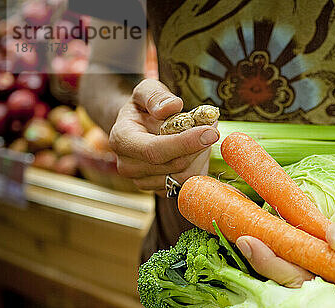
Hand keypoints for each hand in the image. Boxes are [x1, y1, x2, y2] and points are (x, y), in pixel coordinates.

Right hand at [109, 78, 219, 195]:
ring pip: (184, 177)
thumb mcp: (146, 90)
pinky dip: (198, 166)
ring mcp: (143, 182)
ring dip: (201, 156)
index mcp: (122, 140)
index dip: (185, 143)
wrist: (139, 126)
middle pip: (174, 165)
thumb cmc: (144, 107)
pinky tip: (197, 150)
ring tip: (204, 135)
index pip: (154, 150)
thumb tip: (172, 107)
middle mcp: (128, 166)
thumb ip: (156, 96)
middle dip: (199, 146)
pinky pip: (187, 184)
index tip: (210, 132)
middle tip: (212, 127)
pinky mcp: (159, 190)